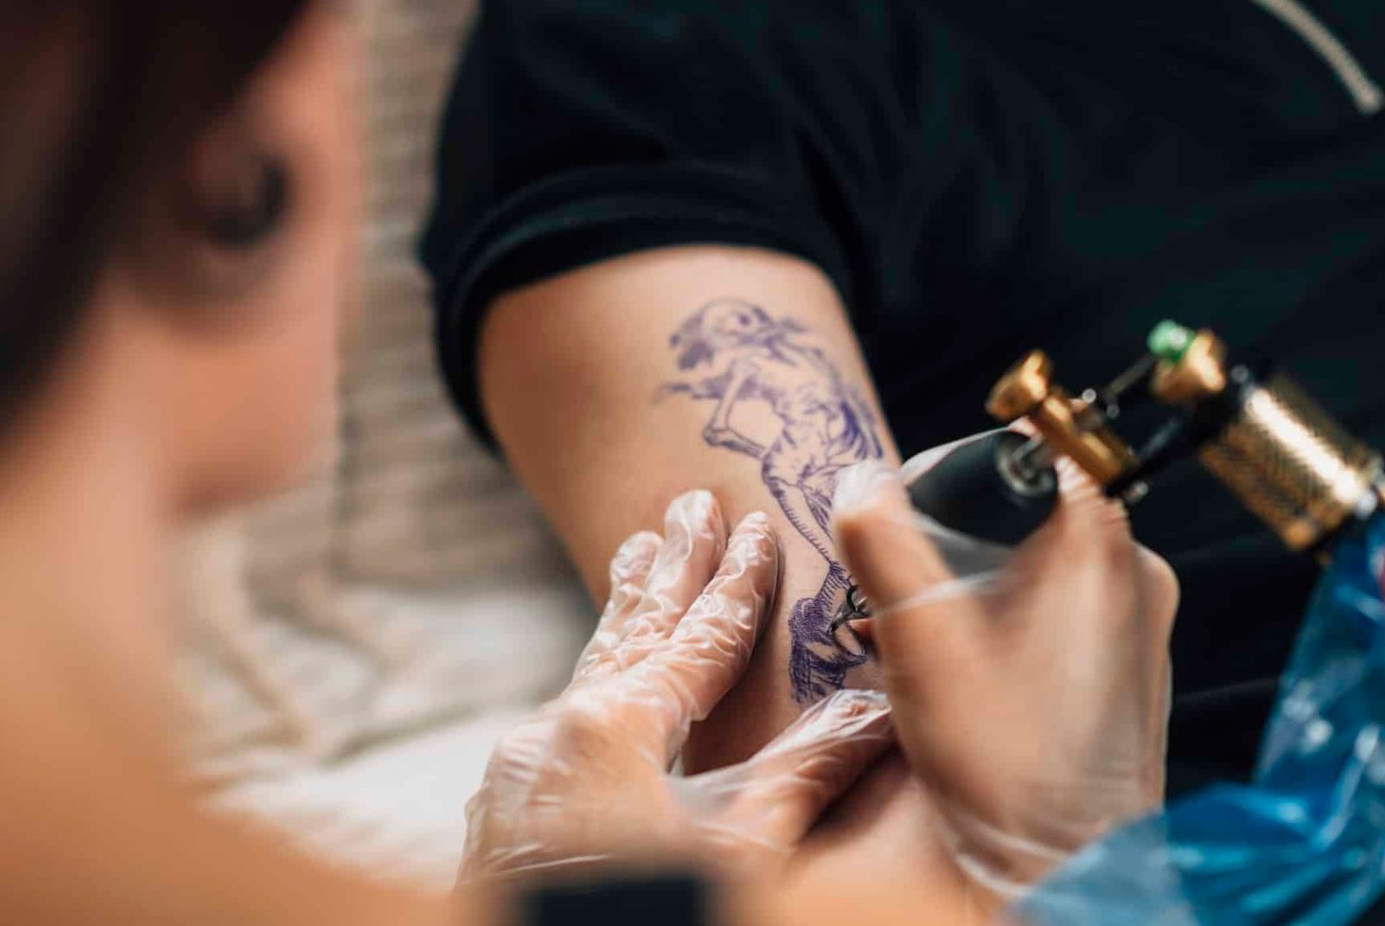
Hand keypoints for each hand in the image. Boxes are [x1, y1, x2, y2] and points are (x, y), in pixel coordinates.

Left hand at [459, 491, 893, 881]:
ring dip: (624, 608)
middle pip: (631, 629)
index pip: (697, 639)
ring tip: (638, 549)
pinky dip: (597, 673)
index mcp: (609, 731)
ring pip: (588, 666)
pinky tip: (603, 672)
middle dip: (670, 566)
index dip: (738, 583)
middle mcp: (554, 733)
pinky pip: (565, 711)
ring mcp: (521, 769)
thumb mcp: (742, 856)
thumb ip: (806, 774)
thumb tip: (877, 709)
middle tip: (688, 501)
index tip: (759, 527)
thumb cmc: (649, 916)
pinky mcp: (507, 806)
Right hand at [830, 458, 1177, 900]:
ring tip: (910, 635)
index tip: (911, 519)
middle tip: (898, 590)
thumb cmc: (1006, 765)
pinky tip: (949, 667)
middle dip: (948, 543)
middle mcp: (1137, 580)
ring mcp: (1138, 630)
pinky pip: (1052, 615)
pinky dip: (996, 625)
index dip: (956, 477)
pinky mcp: (1123, 672)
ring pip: (1033, 567)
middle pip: (1023, 516)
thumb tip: (857, 480)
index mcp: (1105, 551)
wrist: (1058, 869)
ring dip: (964, 589)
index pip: (1028, 457)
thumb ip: (882, 543)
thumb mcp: (919, 638)